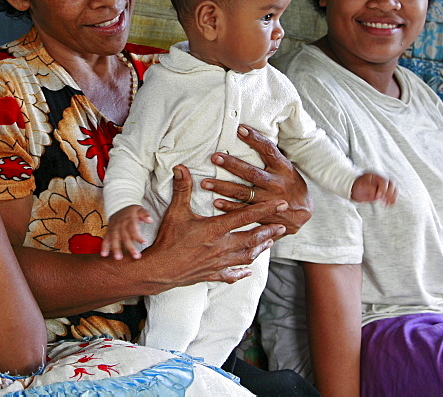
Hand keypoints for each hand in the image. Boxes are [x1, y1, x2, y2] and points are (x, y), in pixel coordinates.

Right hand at [101, 205, 151, 259]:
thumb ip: (145, 214)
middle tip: (136, 256)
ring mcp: (113, 229)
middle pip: (125, 236)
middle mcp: (120, 225)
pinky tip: (104, 255)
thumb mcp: (140, 209)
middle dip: (130, 247)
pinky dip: (104, 247)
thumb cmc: (131, 211)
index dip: (138, 236)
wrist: (118, 207)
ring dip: (116, 248)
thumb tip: (150, 220)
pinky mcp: (109, 231)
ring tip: (118, 258)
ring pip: (114, 239)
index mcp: (129, 219)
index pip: (133, 228)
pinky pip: (105, 239)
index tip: (144, 242)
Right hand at [140, 167, 286, 290]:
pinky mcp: (212, 274)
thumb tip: (181, 167)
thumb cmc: (167, 240)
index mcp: (215, 229)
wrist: (159, 270)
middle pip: (252, 238)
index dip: (265, 209)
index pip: (246, 216)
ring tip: (271, 243)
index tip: (281, 204)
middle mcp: (221, 247)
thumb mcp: (175, 212)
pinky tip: (248, 271)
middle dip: (269, 231)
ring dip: (260, 248)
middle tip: (283, 226)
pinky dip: (241, 272)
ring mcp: (218, 262)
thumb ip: (182, 189)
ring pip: (246, 256)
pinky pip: (231, 274)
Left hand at [202, 124, 311, 233]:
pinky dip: (229, 207)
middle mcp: (276, 183)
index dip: (255, 139)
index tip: (240, 129)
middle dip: (232, 165)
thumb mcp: (286, 168)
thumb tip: (249, 137)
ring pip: (244, 192)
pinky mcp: (264, 214)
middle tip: (215, 157)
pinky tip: (216, 202)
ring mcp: (270, 200)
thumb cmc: (291, 185)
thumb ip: (270, 157)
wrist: (304, 213)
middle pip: (252, 173)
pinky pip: (244, 210)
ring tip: (206, 183)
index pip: (268, 150)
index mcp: (283, 168)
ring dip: (223, 187)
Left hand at [351, 172, 396, 204]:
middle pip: (392, 184)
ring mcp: (384, 186)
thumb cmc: (357, 185)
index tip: (377, 196)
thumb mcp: (361, 185)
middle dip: (389, 192)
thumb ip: (369, 188)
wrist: (354, 190)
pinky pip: (392, 195)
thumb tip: (376, 193)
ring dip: (392, 196)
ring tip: (388, 202)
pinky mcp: (384, 193)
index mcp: (376, 176)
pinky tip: (388, 204)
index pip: (384, 181)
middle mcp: (381, 181)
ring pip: (394, 189)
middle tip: (384, 199)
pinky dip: (392, 200)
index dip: (383, 189)